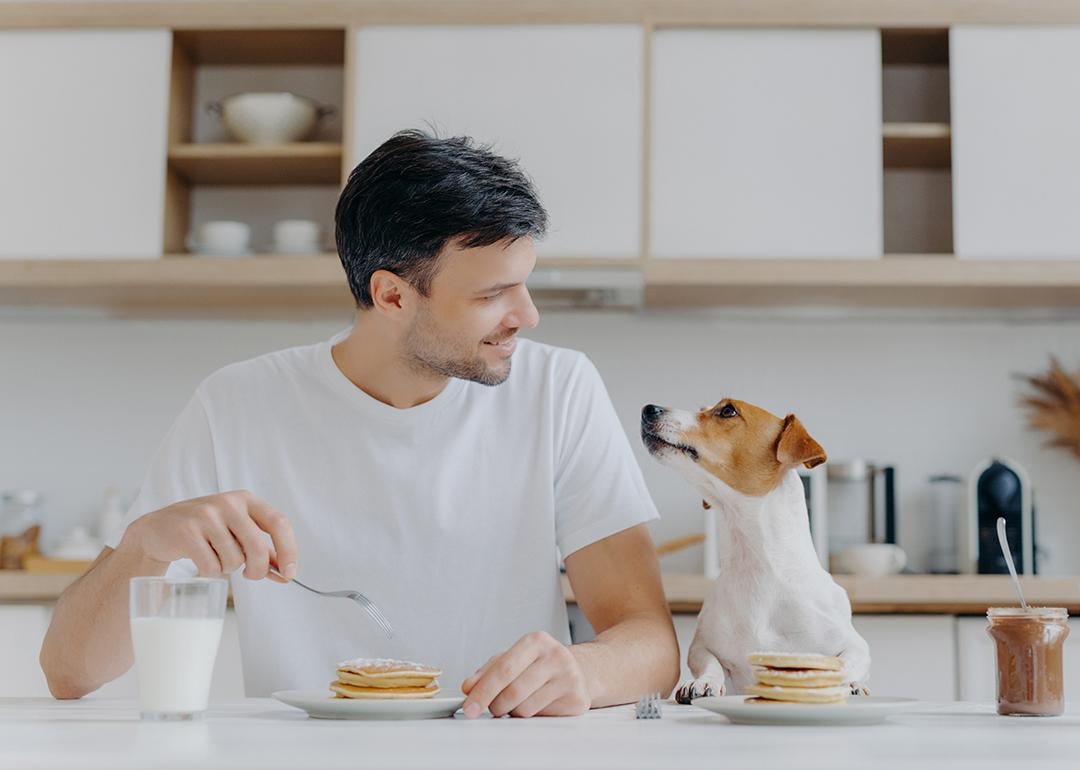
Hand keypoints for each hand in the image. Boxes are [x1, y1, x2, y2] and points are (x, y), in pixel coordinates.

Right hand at [119, 490, 296, 582]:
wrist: (157, 530)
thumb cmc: (205, 533)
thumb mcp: (236, 533)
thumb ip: (263, 551)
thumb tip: (286, 574)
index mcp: (246, 500)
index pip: (279, 523)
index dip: (289, 550)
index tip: (290, 573)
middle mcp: (228, 503)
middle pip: (258, 546)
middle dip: (258, 570)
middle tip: (251, 575)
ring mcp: (206, 515)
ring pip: (234, 559)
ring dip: (228, 568)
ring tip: (215, 557)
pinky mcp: (187, 531)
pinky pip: (211, 566)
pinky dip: (210, 572)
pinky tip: (201, 561)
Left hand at [460, 631, 590, 717]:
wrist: (581, 670)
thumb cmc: (541, 664)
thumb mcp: (514, 658)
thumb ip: (488, 671)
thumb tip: (469, 687)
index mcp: (536, 641)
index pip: (503, 669)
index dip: (483, 690)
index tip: (469, 707)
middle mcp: (555, 656)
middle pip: (513, 691)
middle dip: (495, 705)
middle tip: (492, 707)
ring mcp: (569, 677)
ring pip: (525, 708)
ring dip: (513, 711)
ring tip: (519, 701)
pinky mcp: (577, 699)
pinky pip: (540, 717)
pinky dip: (530, 716)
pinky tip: (537, 704)